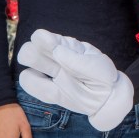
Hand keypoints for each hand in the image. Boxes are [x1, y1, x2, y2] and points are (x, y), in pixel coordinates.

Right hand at [17, 29, 133, 130]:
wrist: (108, 98)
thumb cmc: (103, 76)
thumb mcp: (96, 66)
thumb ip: (77, 61)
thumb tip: (56, 50)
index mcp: (68, 47)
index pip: (48, 38)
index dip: (42, 39)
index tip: (44, 42)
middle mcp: (57, 58)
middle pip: (32, 50)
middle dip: (30, 53)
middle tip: (37, 58)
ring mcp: (53, 74)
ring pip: (30, 64)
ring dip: (30, 66)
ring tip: (49, 73)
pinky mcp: (52, 93)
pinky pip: (34, 86)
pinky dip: (31, 83)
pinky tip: (46, 86)